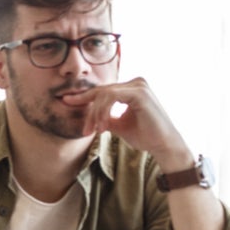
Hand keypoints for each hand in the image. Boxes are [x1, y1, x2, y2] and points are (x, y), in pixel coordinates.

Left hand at [64, 78, 190, 167]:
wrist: (163, 146)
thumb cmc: (144, 136)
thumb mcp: (118, 125)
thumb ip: (104, 116)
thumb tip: (87, 114)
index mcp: (131, 88)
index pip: (102, 91)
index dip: (83, 97)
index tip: (66, 102)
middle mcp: (135, 83)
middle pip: (101, 92)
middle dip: (89, 112)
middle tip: (84, 130)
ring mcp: (138, 86)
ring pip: (103, 95)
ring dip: (96, 114)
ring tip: (95, 131)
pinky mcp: (139, 93)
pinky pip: (111, 97)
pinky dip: (103, 112)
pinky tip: (103, 127)